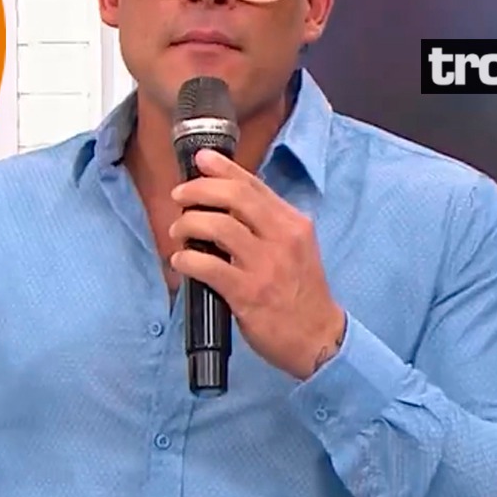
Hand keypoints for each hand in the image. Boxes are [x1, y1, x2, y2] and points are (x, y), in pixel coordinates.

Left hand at [168, 149, 346, 380]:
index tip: (201, 160)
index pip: (253, 184)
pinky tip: (180, 260)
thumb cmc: (301, 292)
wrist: (318, 337)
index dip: (223, 168)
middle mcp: (282, 238)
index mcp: (292, 223)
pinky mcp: (247, 292)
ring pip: (217, 225)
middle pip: (234, 196)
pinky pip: (207, 265)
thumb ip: (267, 223)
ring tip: (178, 231)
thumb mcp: (295, 247)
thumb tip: (226, 201)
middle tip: (180, 196)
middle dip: (198, 190)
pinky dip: (186, 259)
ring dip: (188, 223)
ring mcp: (265, 265)